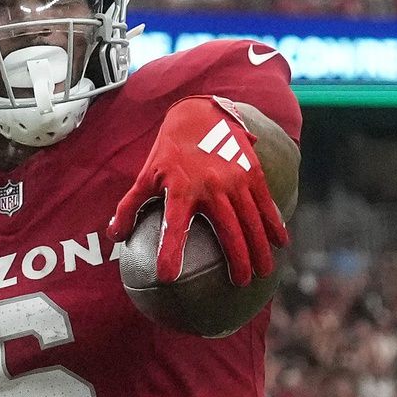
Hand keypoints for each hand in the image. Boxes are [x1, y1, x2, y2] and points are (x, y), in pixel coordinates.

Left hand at [107, 96, 287, 285]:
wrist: (199, 113)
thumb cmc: (169, 152)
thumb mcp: (146, 176)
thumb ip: (129, 206)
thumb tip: (115, 236)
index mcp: (180, 189)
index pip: (173, 226)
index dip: (169, 251)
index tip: (168, 277)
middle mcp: (210, 186)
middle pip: (227, 230)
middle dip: (236, 260)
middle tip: (240, 283)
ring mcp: (234, 178)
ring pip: (251, 220)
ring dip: (259, 247)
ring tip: (263, 272)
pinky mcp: (251, 171)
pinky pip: (264, 201)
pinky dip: (274, 223)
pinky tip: (282, 242)